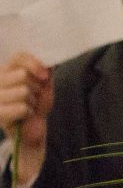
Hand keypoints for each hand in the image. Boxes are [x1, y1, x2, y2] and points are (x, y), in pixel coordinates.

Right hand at [0, 52, 51, 184]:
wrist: (32, 129)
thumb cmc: (36, 104)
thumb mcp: (44, 86)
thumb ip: (46, 71)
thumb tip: (50, 61)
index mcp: (7, 71)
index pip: (18, 58)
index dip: (33, 64)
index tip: (45, 76)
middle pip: (23, 75)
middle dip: (36, 88)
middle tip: (34, 97)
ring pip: (23, 91)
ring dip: (33, 101)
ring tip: (29, 106)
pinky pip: (22, 107)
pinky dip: (29, 112)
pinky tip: (25, 116)